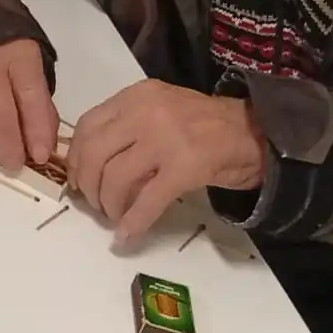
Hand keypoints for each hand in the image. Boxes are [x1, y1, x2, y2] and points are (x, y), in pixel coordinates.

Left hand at [67, 80, 265, 247]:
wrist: (257, 132)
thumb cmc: (205, 126)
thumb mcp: (160, 111)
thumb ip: (128, 127)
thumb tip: (90, 165)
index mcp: (136, 96)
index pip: (87, 126)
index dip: (75, 158)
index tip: (77, 179)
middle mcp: (146, 112)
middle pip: (94, 153)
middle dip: (87, 185)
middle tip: (93, 204)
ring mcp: (166, 138)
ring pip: (115, 177)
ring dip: (108, 205)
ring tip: (113, 217)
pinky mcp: (186, 167)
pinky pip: (148, 200)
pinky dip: (133, 222)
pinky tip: (126, 235)